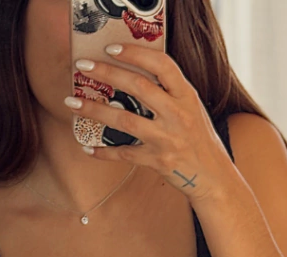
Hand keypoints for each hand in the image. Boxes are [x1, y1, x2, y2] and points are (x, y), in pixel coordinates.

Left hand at [67, 42, 235, 202]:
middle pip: (137, 87)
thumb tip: (134, 74)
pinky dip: (104, 152)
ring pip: (124, 120)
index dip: (135, 53)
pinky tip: (88, 147)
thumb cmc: (199, 140)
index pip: (161, 65)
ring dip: (94, 110)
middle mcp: (178, 114)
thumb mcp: (192, 109)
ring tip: (72, 102)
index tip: (111, 48)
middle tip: (82, 67)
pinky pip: (125, 154)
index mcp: (186, 96)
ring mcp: (167, 139)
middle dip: (106, 73)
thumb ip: (169, 92)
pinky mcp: (158, 161)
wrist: (214, 177)